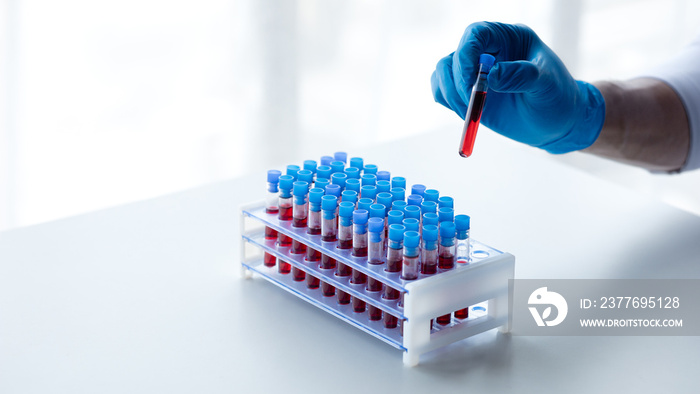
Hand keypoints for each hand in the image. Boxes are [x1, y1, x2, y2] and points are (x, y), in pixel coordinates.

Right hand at [431, 22, 604, 153]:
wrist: (556, 122)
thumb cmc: (556, 97)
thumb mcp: (547, 84)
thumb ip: (521, 75)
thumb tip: (491, 75)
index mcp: (509, 38)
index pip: (476, 33)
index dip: (466, 54)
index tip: (471, 82)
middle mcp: (488, 51)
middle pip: (455, 55)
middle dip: (458, 82)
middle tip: (474, 104)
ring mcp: (474, 72)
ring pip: (443, 72)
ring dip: (451, 93)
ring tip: (474, 112)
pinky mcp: (466, 92)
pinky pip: (441, 90)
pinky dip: (446, 101)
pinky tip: (466, 113)